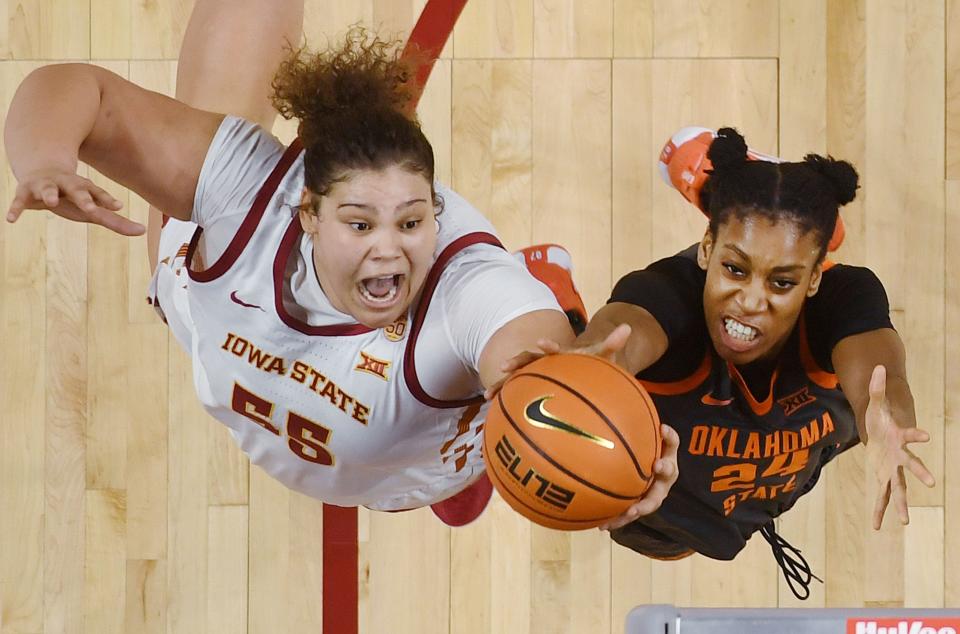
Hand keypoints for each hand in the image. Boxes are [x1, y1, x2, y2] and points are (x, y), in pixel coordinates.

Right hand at [6, 169, 142, 235]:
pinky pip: (20, 200)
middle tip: (91, 208)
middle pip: (77, 189)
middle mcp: (66, 184)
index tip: (119, 206)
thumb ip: (116, 221)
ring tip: (51, 201)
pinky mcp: (26, 192)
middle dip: (83, 197)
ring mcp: (46, 186)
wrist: (42, 172)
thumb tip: (143, 231)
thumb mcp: (94, 209)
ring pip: (48, 188)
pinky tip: (11, 219)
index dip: (107, 199)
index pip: (98, 193)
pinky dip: (16, 209)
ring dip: (50, 193)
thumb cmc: (74, 197)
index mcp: (84, 188)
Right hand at [483, 324, 632, 399]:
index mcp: (560, 352)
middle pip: (527, 358)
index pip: (553, 347)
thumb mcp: (602, 355)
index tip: (542, 343)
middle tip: (505, 366)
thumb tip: (628, 328)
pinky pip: (514, 392)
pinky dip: (503, 398)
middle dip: (516, 361)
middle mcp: (543, 360)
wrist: (579, 368)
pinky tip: (491, 409)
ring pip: (515, 376)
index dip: (548, 345)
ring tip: (489, 394)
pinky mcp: (530, 385)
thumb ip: (612, 343)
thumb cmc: (591, 364)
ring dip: (502, 382)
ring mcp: (534, 372)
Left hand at [599, 423, 679, 530]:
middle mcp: (663, 476)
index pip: (672, 443)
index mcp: (665, 455)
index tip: (663, 428)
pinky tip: (600, 525)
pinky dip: (617, 520)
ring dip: (639, 507)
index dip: (670, 436)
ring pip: (650, 502)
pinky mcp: (639, 507)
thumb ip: (630, 421)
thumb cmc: (636, 451)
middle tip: (657, 467)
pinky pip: (629, 514)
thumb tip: (611, 394)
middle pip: (668, 475)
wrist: (641, 475)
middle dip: (664, 471)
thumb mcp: (636, 437)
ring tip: (628, 512)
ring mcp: (653, 493)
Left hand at [865, 365, 934, 528]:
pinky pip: (881, 495)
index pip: (910, 435)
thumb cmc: (881, 417)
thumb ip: (877, 387)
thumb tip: (878, 367)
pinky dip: (878, 510)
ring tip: (905, 521)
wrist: (881, 432)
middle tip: (931, 484)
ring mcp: (892, 468)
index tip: (926, 436)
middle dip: (920, 473)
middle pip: (911, 466)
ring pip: (898, 488)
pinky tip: (877, 525)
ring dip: (901, 504)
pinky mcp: (883, 477)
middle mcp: (900, 456)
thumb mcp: (876, 402)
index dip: (916, 434)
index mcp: (899, 438)